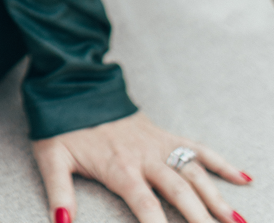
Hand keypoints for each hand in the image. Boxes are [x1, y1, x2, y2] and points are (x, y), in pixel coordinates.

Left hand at [32, 111, 251, 222]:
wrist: (72, 83)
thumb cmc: (61, 124)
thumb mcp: (51, 157)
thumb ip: (58, 191)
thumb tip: (62, 222)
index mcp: (119, 167)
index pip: (145, 205)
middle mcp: (144, 157)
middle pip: (179, 192)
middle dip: (199, 218)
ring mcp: (157, 144)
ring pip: (194, 173)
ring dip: (216, 198)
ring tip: (235, 222)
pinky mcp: (163, 134)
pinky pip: (196, 147)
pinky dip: (220, 162)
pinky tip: (242, 178)